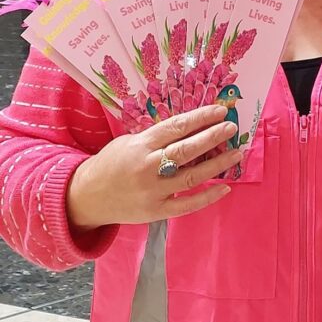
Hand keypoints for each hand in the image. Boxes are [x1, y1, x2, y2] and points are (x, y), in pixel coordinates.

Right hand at [66, 105, 241, 230]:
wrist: (85, 197)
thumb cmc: (111, 164)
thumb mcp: (128, 142)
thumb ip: (156, 138)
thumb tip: (192, 127)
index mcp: (141, 145)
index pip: (176, 127)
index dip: (200, 118)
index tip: (220, 111)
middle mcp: (148, 167)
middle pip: (186, 150)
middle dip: (212, 137)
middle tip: (232, 128)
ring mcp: (152, 191)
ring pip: (191, 176)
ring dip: (217, 164)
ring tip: (236, 153)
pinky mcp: (155, 211)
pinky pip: (187, 205)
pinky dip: (207, 197)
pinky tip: (225, 187)